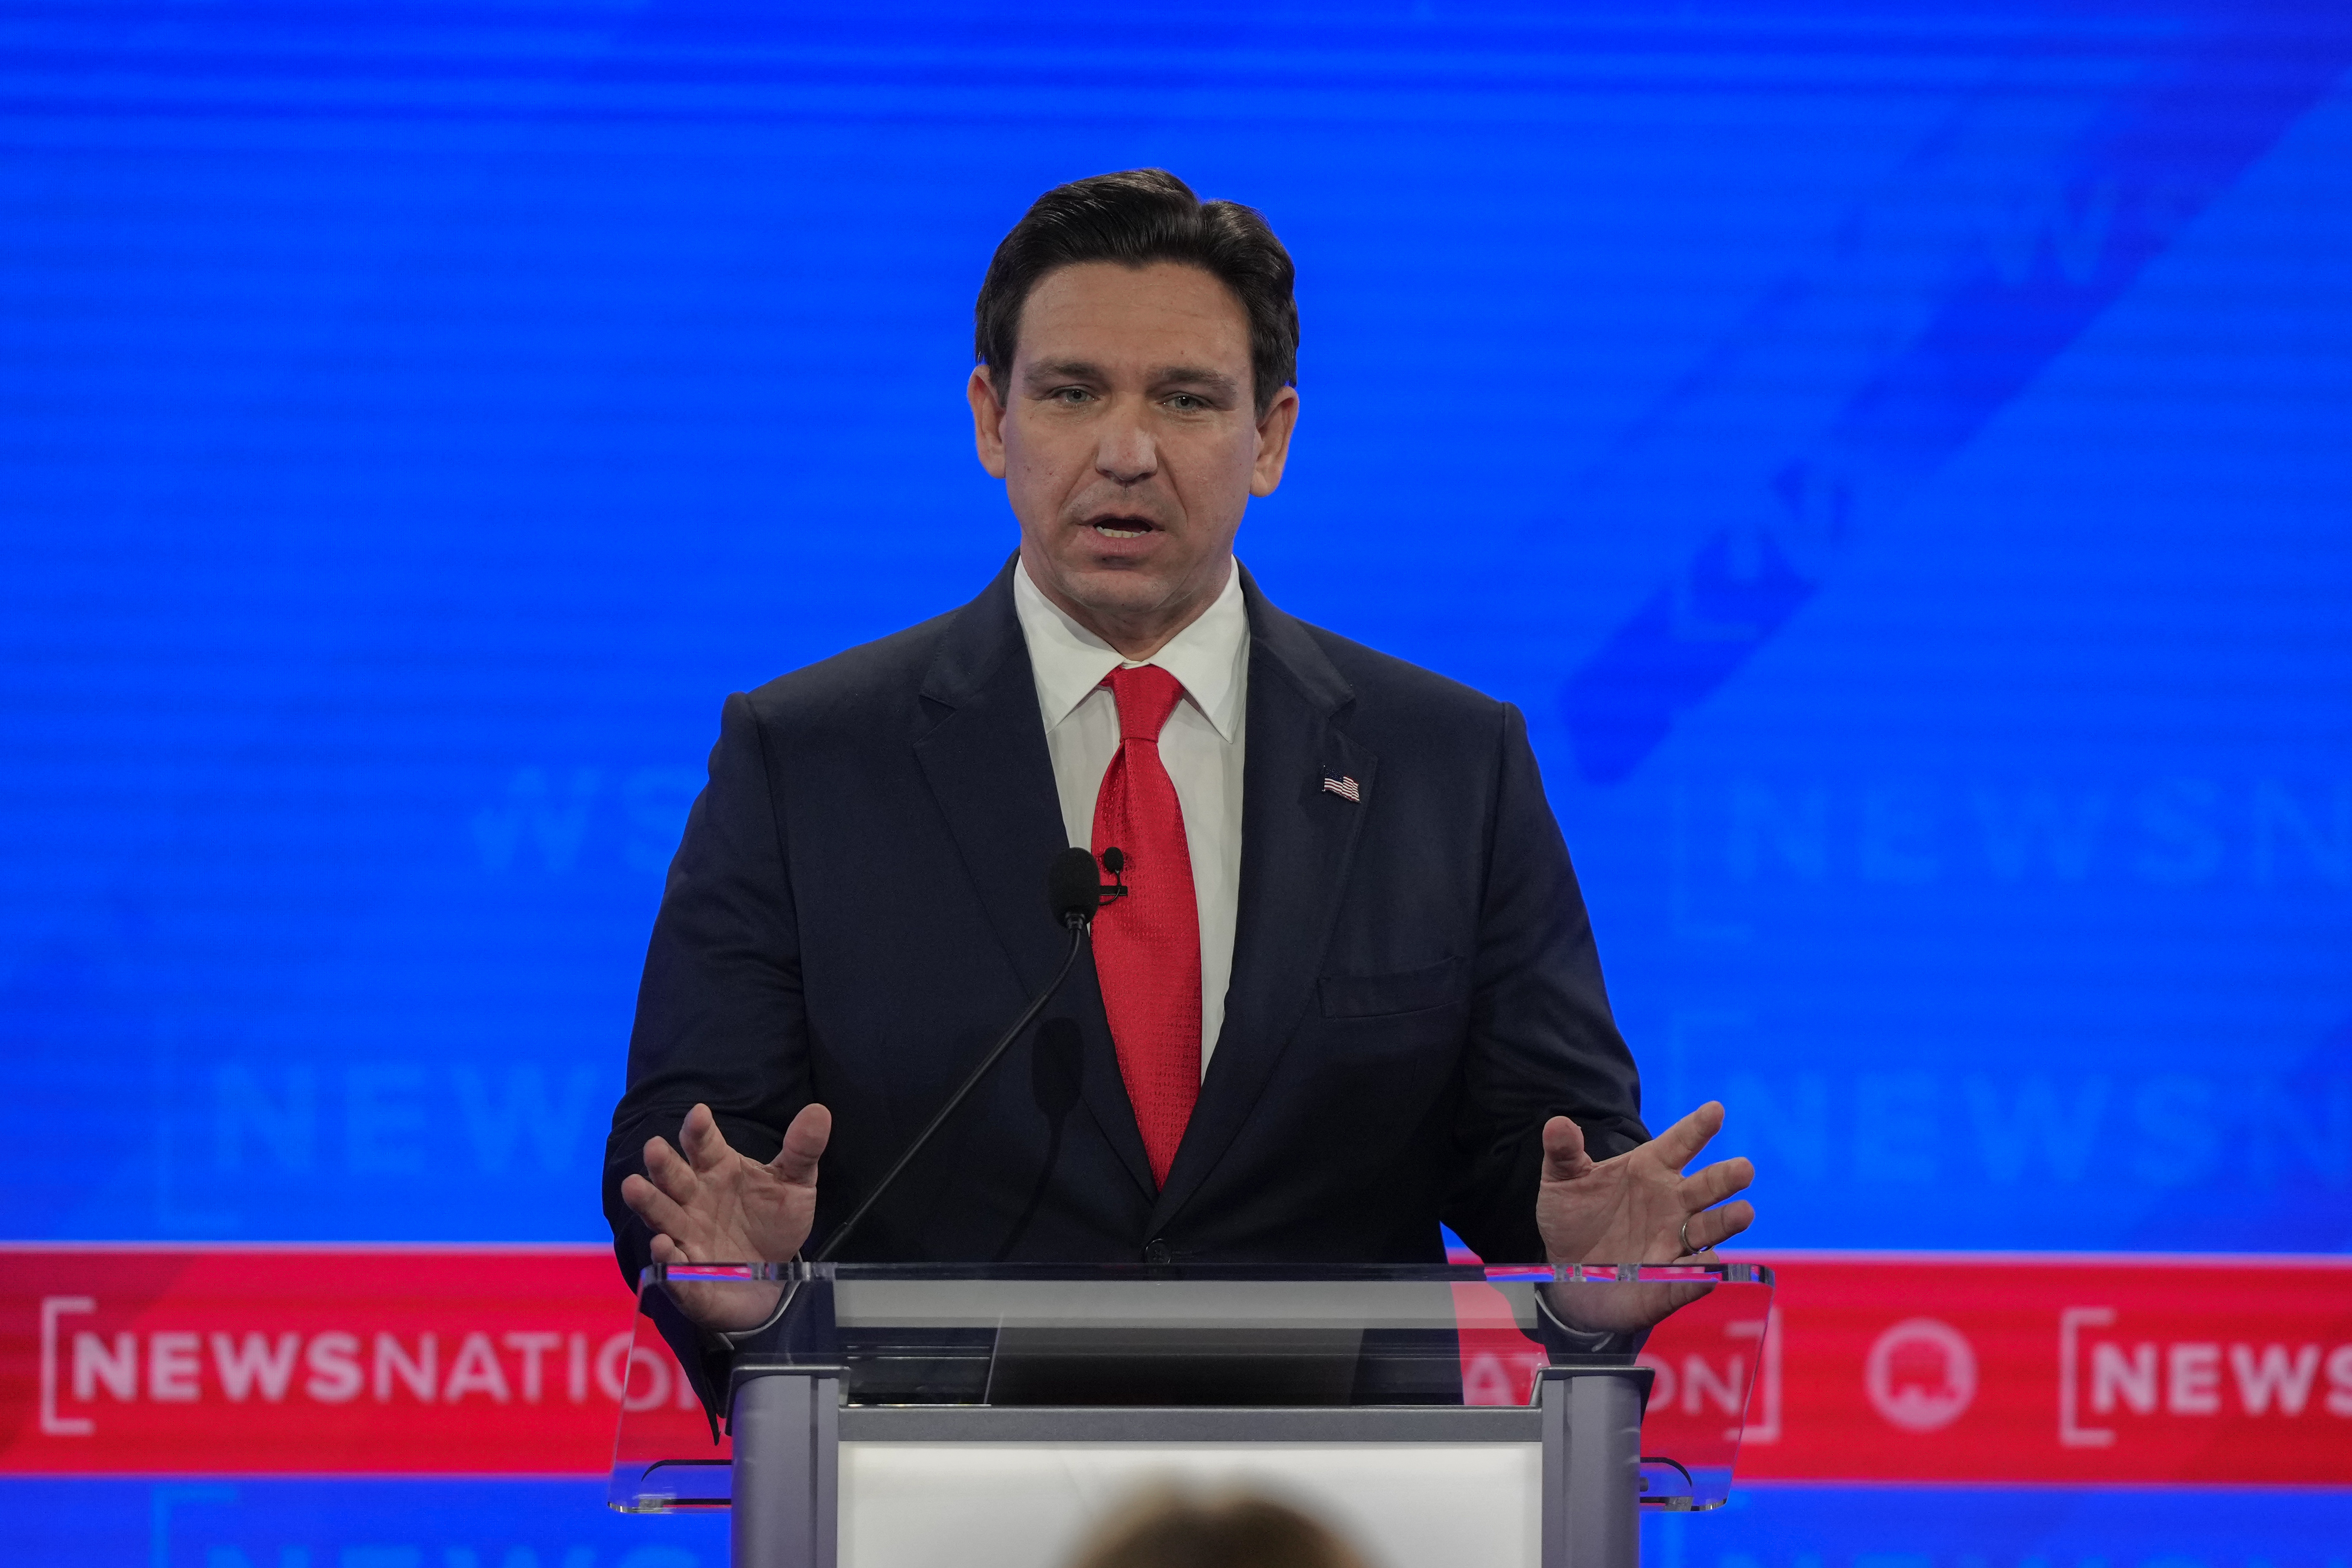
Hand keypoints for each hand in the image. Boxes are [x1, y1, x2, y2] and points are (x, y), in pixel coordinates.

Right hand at [619, 1101, 829, 1329]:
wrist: (775, 1277)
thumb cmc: (775, 1222)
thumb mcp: (796, 1184)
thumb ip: (802, 1150)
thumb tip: (819, 1111)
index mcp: (718, 1170)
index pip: (704, 1145)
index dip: (699, 1130)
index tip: (699, 1114)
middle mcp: (695, 1200)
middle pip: (674, 1179)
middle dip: (663, 1164)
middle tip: (654, 1147)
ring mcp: (688, 1238)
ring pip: (662, 1218)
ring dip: (649, 1203)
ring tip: (633, 1186)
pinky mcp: (687, 1277)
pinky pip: (673, 1268)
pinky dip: (666, 1259)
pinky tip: (663, 1247)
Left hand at [1533, 1102, 1754, 1331]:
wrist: (1566, 1275)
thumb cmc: (1573, 1219)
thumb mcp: (1561, 1182)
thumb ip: (1563, 1153)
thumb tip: (1557, 1124)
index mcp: (1650, 1169)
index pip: (1680, 1143)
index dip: (1697, 1128)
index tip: (1715, 1110)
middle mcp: (1672, 1203)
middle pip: (1706, 1186)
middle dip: (1726, 1178)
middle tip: (1744, 1168)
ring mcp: (1674, 1242)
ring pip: (1708, 1230)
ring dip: (1726, 1222)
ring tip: (1743, 1212)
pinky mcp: (1670, 1282)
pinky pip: (1691, 1278)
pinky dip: (1701, 1275)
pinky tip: (1709, 1270)